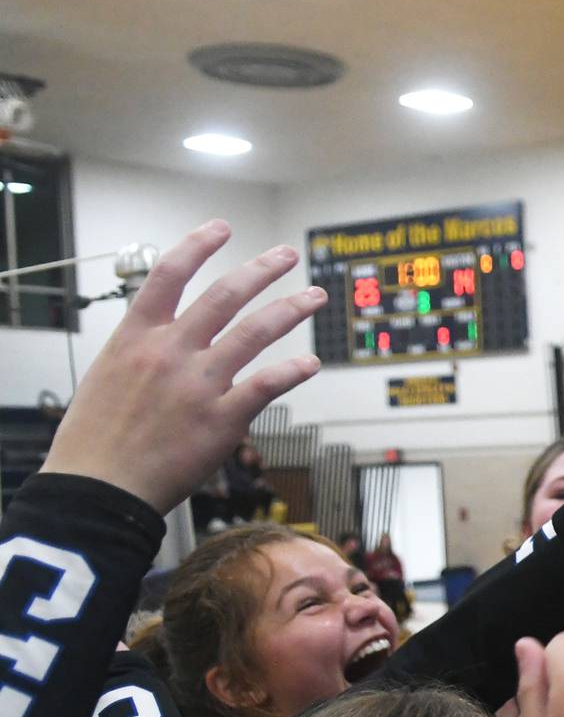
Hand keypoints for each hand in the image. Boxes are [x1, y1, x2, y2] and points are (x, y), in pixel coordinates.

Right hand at [41, 221, 324, 513]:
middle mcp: (170, 352)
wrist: (100, 488)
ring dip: (290, 309)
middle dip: (261, 271)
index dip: (198, 245)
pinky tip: (311, 361)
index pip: (168, 274)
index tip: (221, 228)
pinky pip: (266, 385)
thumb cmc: (96, 442)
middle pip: (224, 295)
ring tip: (313, 296)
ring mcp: (199, 383)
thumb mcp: (107, 379)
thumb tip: (164, 346)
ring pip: (254, 332)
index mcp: (136, 337)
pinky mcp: (222, 419)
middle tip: (287, 256)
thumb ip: (142, 356)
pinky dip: (292, 370)